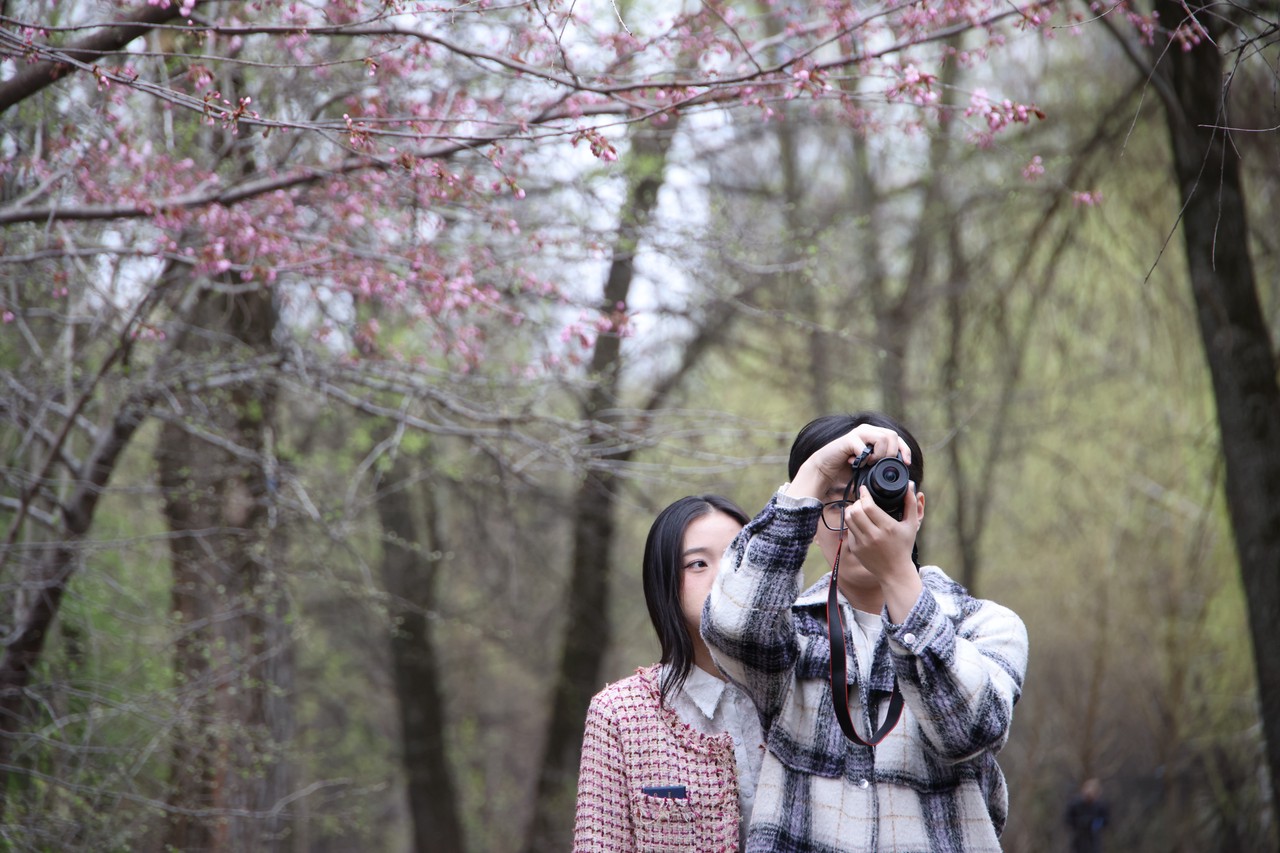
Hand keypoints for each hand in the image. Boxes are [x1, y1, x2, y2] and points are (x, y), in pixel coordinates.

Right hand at [788, 425, 911, 501]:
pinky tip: (857, 464)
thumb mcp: (870, 467)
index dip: (904, 450)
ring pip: (882, 439)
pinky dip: (865, 459)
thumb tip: (902, 470)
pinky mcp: (849, 439)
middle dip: (892, 453)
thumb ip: (883, 464)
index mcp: (875, 434)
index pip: (897, 437)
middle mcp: (868, 430)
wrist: (825, 469)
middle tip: (882, 465)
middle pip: (892, 435)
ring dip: (880, 455)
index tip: (906, 464)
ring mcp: (858, 433)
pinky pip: (865, 448)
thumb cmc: (847, 469)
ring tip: (869, 464)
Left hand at [844, 480, 921, 620]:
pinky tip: (859, 522)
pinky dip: (852, 523)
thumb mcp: (911, 525)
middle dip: (857, 502)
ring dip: (852, 510)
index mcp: (887, 528)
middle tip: (862, 501)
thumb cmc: (904, 547)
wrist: (895, 572)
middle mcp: (873, 535)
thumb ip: (911, 504)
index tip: (864, 489)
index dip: (864, 494)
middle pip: (855, 511)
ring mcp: (862, 543)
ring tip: (858, 509)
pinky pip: (849, 530)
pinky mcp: (856, 549)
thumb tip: (909, 485)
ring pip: (849, 519)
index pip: (868, 506)